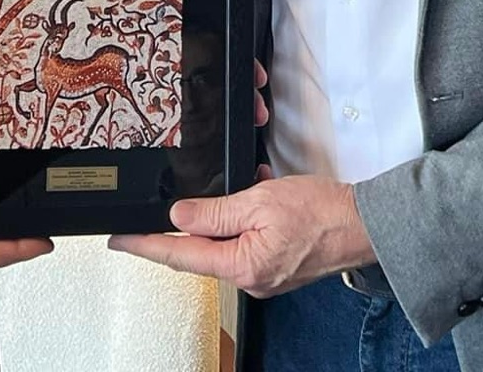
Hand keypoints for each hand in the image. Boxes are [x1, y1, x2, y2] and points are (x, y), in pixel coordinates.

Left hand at [108, 173, 372, 297]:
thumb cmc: (321, 212)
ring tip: (221, 202)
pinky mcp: (275, 270)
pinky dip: (237, 229)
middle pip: (198, 255)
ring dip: (214, 227)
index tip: (118, 241)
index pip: (179, 255)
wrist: (364, 225)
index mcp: (241, 265)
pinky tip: (248, 207)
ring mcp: (263, 279)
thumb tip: (179, 214)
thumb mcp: (260, 200)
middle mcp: (249, 281)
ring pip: (221, 251)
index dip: (145, 245)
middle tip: (154, 217)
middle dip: (179, 233)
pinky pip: (242, 250)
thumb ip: (215, 211)